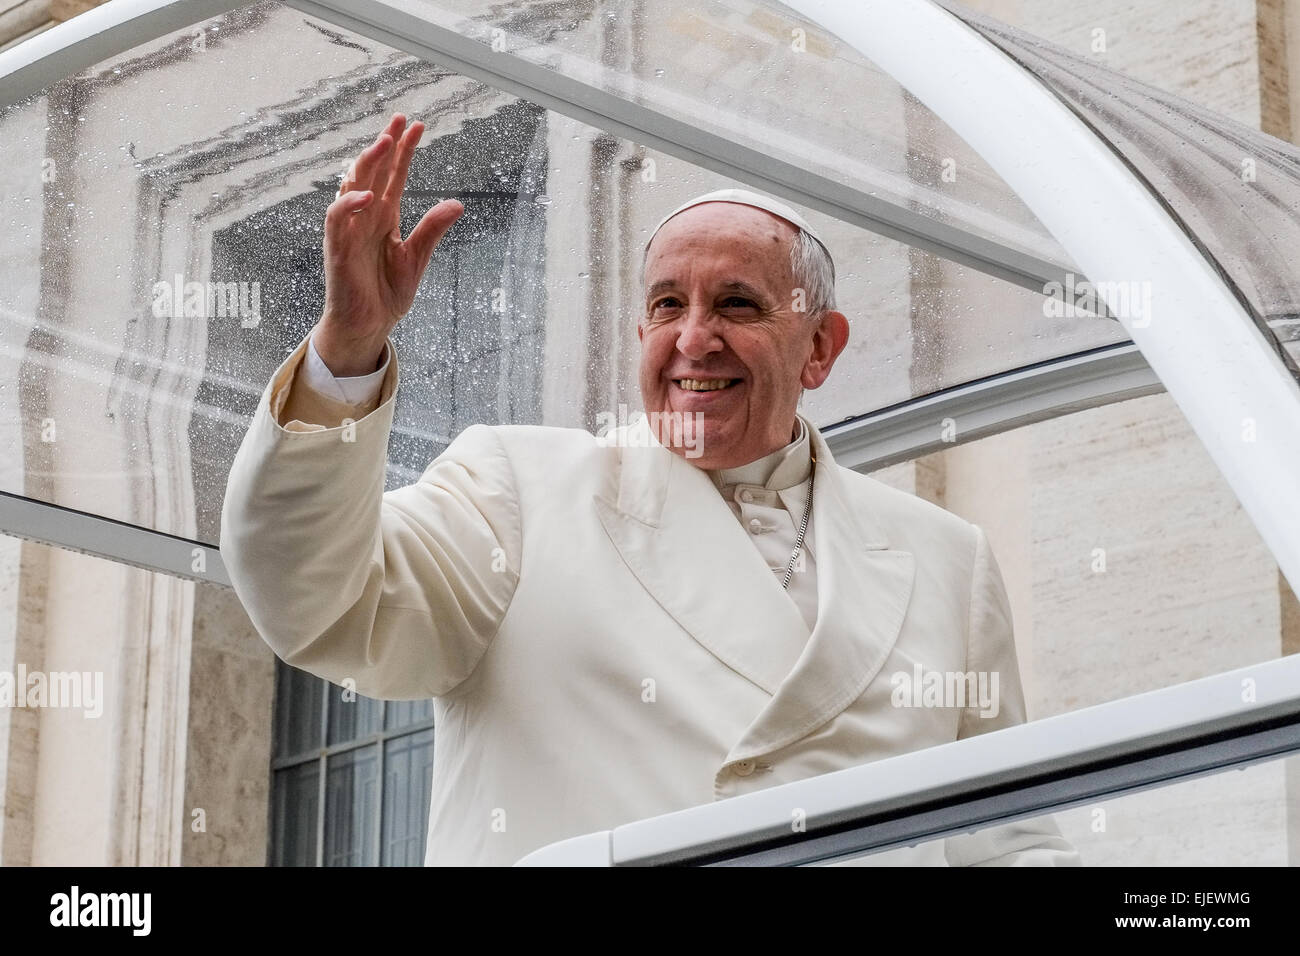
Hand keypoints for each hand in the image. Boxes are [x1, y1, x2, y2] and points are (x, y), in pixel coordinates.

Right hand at [315, 113, 463, 376]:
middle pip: (373, 172)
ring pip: (352, 186)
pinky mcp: (338, 249)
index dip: (404, 151)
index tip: (417, 125)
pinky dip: (349, 204)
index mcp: (385, 217)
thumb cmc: (388, 293)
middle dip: (385, 145)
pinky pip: (337, 219)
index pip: (395, 176)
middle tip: (399, 120)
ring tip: (385, 143)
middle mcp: (366, 217)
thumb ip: (432, 229)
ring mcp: (350, 230)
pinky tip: (368, 194)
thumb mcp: (417, 258)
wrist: (369, 325)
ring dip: (367, 164)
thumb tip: (457, 204)